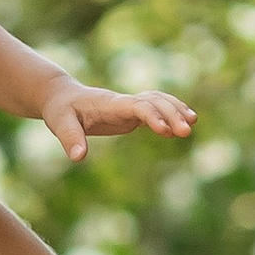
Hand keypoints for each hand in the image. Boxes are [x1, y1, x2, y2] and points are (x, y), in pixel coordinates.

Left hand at [36, 80, 197, 164]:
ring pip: (158, 101)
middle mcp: (123, 102)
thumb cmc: (61, 111)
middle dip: (171, 114)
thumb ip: (71, 139)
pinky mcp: (130, 112)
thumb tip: (78, 157)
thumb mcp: (60, 124)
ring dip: (176, 110)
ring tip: (193, 123)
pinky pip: (155, 108)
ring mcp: (128, 106)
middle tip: (187, 131)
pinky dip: (170, 113)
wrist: (62, 98)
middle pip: (153, 101)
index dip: (152, 115)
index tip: (165, 130)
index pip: (137, 106)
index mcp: (109, 104)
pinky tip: (182, 125)